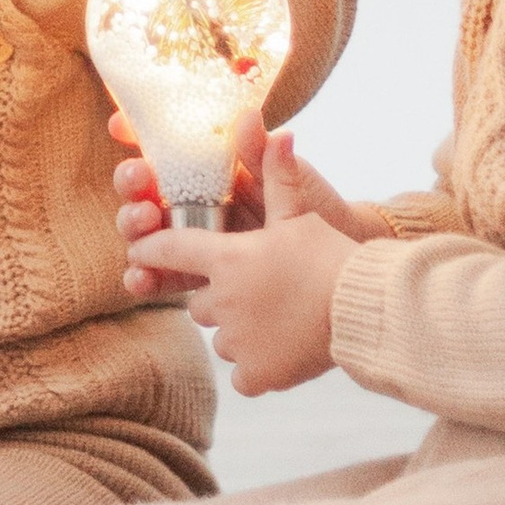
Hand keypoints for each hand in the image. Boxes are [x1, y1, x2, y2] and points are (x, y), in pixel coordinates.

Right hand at [115, 115, 384, 285]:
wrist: (338, 265)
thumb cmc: (313, 211)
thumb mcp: (290, 179)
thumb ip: (263, 154)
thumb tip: (249, 116)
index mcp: (209, 171)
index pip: (163, 148)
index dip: (135, 135)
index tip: (120, 126)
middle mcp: (192, 203)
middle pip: (143, 189)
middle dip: (132, 183)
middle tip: (141, 183)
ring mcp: (191, 240)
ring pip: (144, 233)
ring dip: (132, 228)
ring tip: (142, 225)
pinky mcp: (194, 277)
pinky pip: (159, 276)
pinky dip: (141, 276)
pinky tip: (139, 276)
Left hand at [120, 126, 359, 393]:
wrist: (363, 309)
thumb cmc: (331, 256)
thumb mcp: (301, 214)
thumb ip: (278, 176)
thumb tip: (278, 130)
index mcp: (226, 259)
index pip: (170, 250)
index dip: (151, 249)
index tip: (140, 252)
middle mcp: (221, 301)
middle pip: (199, 301)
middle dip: (219, 298)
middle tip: (256, 290)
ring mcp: (236, 341)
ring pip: (221, 337)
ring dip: (240, 330)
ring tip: (278, 318)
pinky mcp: (254, 374)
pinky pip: (241, 372)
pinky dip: (258, 365)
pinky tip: (284, 349)